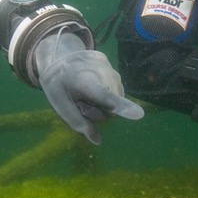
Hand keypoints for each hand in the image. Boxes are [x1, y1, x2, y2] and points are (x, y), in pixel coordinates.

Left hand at [31, 29, 144, 144]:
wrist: (62, 56)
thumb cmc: (58, 83)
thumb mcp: (59, 105)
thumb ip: (78, 123)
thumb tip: (97, 141)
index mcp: (85, 82)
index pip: (106, 97)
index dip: (122, 107)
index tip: (138, 115)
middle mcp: (104, 75)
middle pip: (109, 110)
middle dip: (96, 112)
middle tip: (79, 101)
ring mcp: (113, 72)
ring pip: (114, 104)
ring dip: (101, 104)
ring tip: (85, 92)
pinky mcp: (116, 72)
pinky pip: (115, 94)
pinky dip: (105, 95)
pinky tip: (92, 86)